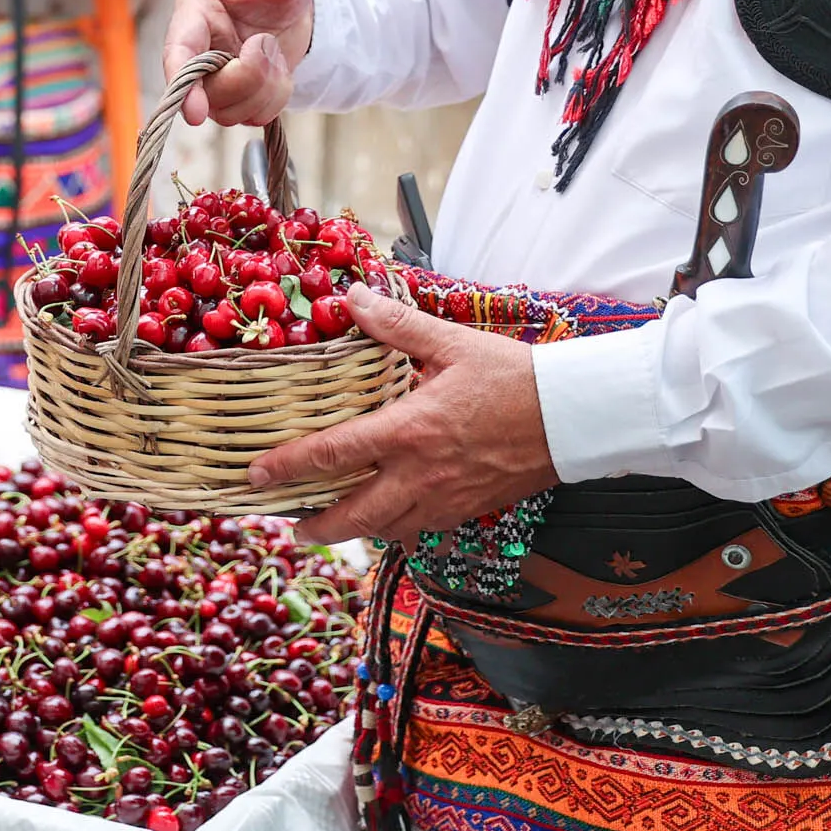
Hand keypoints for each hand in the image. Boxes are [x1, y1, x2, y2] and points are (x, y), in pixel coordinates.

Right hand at [160, 0, 317, 125]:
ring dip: (265, 89)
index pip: (178, 49)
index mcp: (197, 8)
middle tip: (268, 45)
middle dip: (248, 78)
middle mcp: (198, 48)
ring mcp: (215, 77)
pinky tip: (279, 71)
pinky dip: (275, 100)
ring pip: (228, 111)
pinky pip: (252, 116)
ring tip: (275, 53)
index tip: (195, 113)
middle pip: (207, 91)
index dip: (182, 82)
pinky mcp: (236, 96)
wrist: (296, 4)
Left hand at [250, 284, 556, 544]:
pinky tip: (387, 514)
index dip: (288, 467)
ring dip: (354, 529)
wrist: (575, 418)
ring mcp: (445, 499)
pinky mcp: (468, 510)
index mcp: (410, 431)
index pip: (334, 454)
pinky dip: (394, 527)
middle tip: (288, 522)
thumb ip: (397, 325)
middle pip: (354, 516)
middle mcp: (421, 475)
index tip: (255, 475)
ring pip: (386, 530)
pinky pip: (419, 529)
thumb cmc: (516, 378)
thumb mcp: (452, 343)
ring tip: (331, 521)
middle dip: (315, 525)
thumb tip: (354, 300)